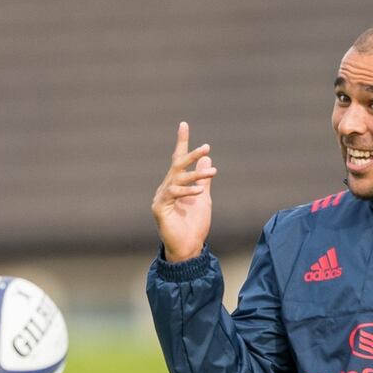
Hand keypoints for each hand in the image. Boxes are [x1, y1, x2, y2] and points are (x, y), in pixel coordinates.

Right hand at [152, 122, 217, 261]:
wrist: (188, 248)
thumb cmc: (194, 225)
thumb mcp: (204, 198)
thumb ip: (204, 179)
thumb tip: (207, 159)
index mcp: (175, 184)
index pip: (178, 160)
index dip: (182, 142)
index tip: (184, 124)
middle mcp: (166, 188)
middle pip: (177, 166)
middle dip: (191, 155)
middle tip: (206, 147)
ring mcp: (161, 198)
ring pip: (177, 179)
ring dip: (196, 175)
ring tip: (213, 172)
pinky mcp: (159, 208)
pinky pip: (173, 194)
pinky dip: (188, 191)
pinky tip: (200, 190)